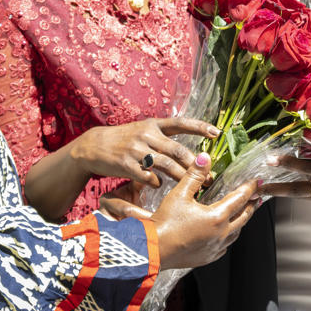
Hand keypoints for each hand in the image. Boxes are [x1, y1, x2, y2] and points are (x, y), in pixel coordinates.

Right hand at [70, 117, 217, 188]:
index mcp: (153, 125)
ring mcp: (136, 150)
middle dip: (195, 164)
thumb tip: (189, 151)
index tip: (217, 133)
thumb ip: (163, 137)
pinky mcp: (126, 164)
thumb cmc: (124, 140)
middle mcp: (146, 135)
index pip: (181, 123)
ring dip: (182, 177)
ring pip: (166, 164)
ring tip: (194, 186)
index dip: (199, 127)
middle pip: (177, 149)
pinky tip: (162, 188)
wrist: (93, 146)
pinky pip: (148, 176)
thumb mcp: (143, 131)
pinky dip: (158, 183)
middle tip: (209, 176)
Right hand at [151, 153, 260, 269]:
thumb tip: (205, 158)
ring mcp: (215, 248)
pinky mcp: (207, 258)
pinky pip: (224, 247)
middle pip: (243, 218)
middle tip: (257, 199)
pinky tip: (224, 236)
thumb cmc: (165, 223)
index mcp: (217, 217)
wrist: (152, 250)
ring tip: (243, 215)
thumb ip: (194, 175)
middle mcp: (220, 234)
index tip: (257, 182)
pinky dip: (228, 238)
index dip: (249, 188)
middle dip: (251, 206)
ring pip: (235, 234)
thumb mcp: (179, 194)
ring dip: (241, 222)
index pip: (239, 199)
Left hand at [262, 143, 310, 205]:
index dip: (290, 164)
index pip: (309, 168)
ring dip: (286, 192)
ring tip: (268, 189)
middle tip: (260, 187)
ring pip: (305, 196)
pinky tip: (291, 186)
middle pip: (301, 190)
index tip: (273, 160)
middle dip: (278, 189)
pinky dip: (301, 192)